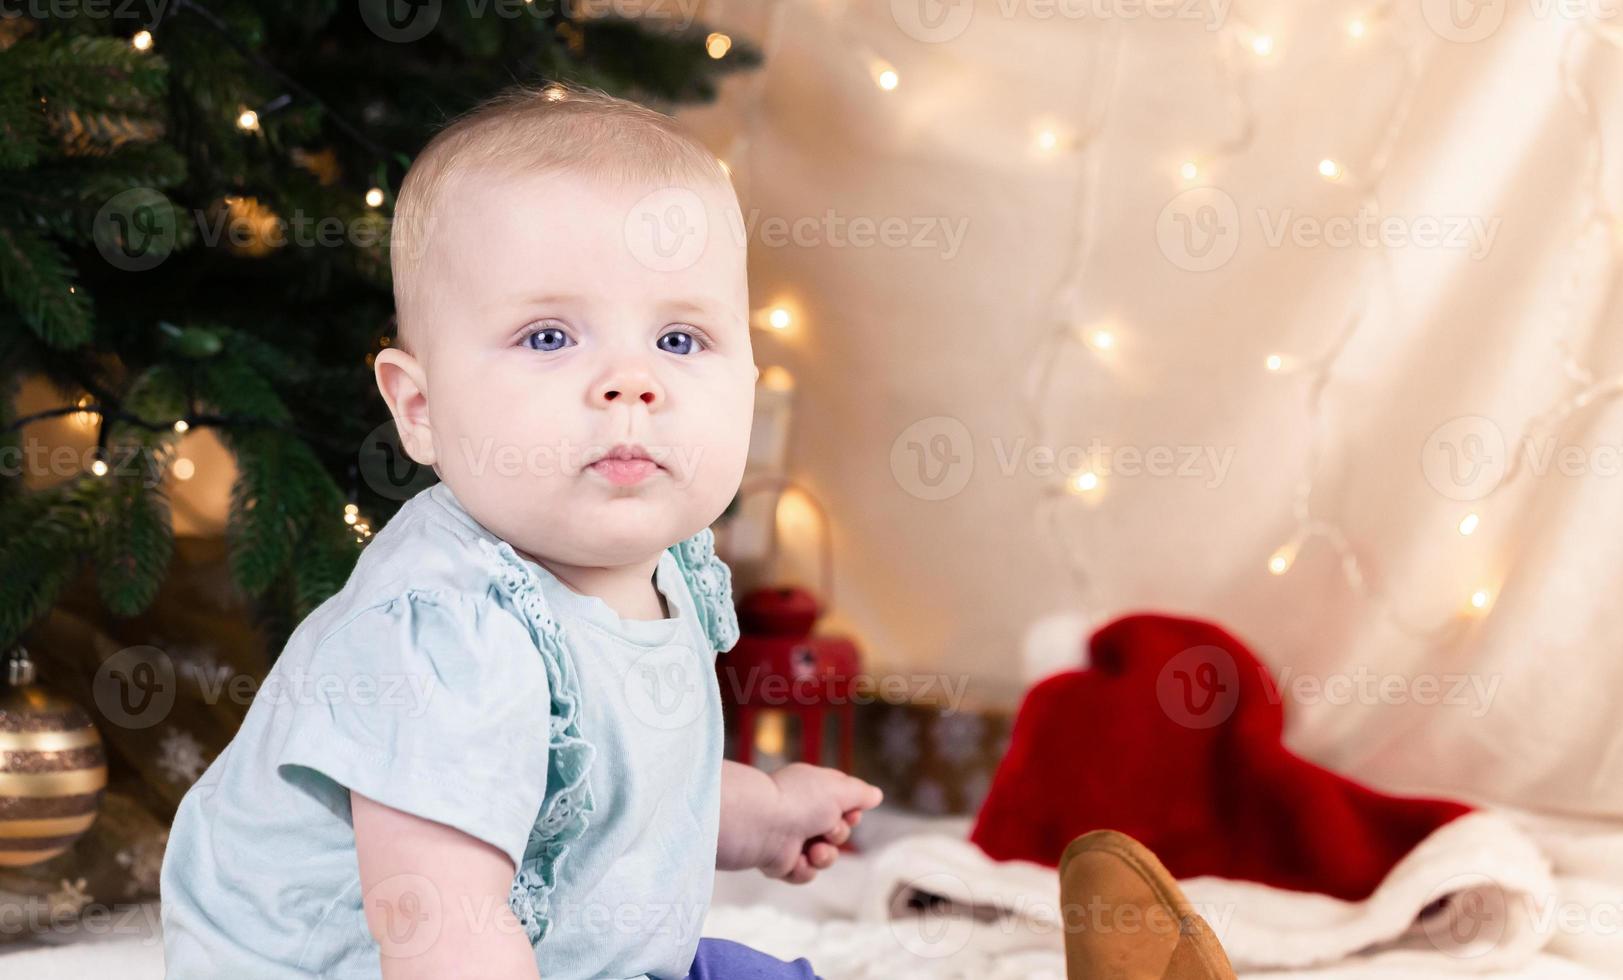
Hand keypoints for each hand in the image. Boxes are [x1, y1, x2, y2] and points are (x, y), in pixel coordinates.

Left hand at [759, 763, 882, 884]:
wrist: (762, 825)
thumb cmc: (800, 800)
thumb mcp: (839, 789)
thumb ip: (860, 793)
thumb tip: (876, 795)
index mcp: (813, 790)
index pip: (841, 803)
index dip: (851, 812)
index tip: (851, 814)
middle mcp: (801, 813)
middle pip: (837, 832)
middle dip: (838, 834)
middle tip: (827, 829)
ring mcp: (790, 838)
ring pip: (824, 856)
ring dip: (825, 856)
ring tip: (814, 851)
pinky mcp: (780, 862)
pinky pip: (805, 873)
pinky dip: (804, 870)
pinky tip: (797, 861)